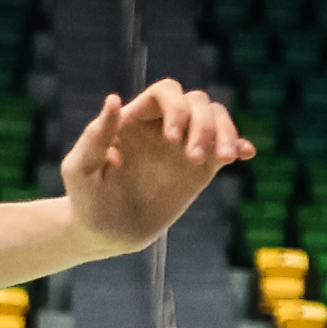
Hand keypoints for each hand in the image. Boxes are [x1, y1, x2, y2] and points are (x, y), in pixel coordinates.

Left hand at [63, 82, 250, 254]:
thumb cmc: (87, 200)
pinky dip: (240, 145)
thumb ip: (95, 136)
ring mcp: (184, 145)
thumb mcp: (81, 170)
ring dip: (225, 132)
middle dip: (203, 124)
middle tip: (194, 158)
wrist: (108, 235)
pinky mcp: (201, 168)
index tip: (174, 139)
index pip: (166, 92)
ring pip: (217, 117)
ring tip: (223, 159)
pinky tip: (245, 154)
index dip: (176, 108)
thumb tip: (114, 99)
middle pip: (197, 101)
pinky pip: (227, 147)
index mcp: (133, 119)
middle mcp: (162, 126)